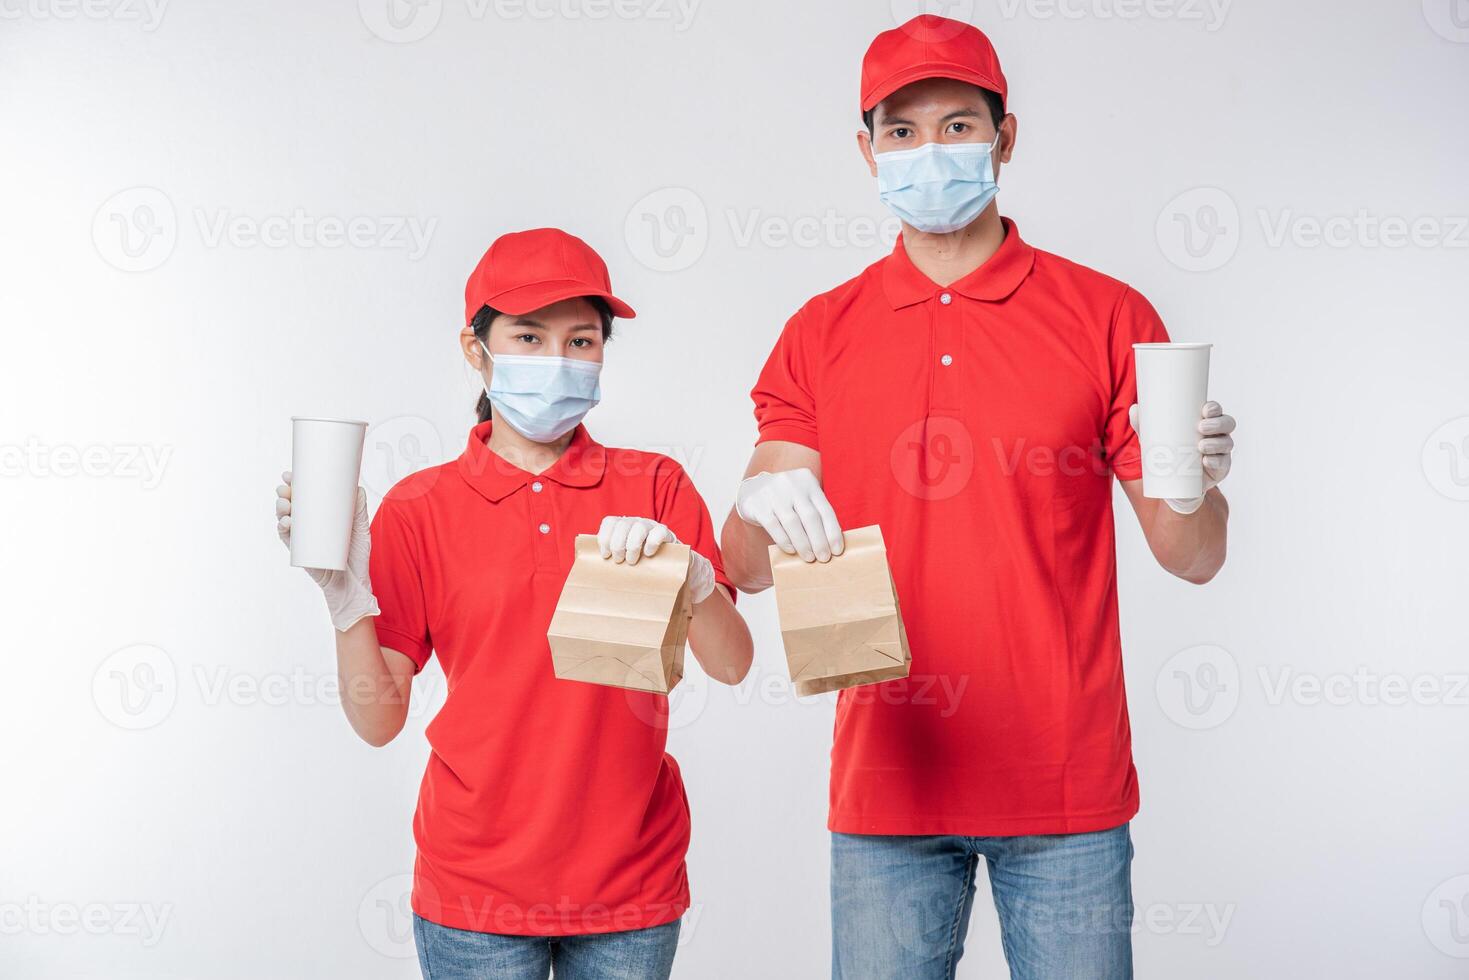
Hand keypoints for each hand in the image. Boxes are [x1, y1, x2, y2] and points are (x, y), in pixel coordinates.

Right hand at [276, 471, 380, 630]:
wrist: (354, 583)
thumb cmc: (357, 555)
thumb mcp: (361, 528)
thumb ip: (359, 508)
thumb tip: (357, 487)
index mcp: (320, 515)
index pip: (303, 496)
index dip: (295, 484)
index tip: (290, 474)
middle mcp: (308, 525)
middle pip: (291, 505)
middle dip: (284, 494)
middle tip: (285, 488)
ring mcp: (303, 538)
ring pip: (285, 519)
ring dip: (280, 509)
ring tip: (285, 504)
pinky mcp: (300, 552)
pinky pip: (286, 539)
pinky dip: (283, 529)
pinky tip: (286, 522)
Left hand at [597, 516, 716, 603]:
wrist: (670, 566)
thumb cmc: (641, 564)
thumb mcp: (623, 559)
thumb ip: (610, 559)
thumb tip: (588, 570)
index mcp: (623, 526)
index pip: (609, 522)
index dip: (604, 538)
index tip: (605, 555)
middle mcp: (636, 522)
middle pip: (622, 524)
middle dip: (617, 545)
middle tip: (619, 561)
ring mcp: (652, 526)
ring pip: (639, 527)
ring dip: (632, 545)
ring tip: (632, 561)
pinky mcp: (666, 533)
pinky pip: (659, 532)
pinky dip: (652, 543)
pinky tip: (648, 554)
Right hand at [735, 468, 843, 561]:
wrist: (753, 489)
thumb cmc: (786, 499)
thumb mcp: (802, 498)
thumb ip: (815, 514)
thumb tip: (831, 544)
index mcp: (808, 482)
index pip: (825, 510)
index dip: (833, 532)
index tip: (837, 551)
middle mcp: (792, 484)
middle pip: (810, 517)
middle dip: (819, 541)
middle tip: (824, 558)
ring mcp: (773, 493)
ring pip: (792, 522)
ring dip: (803, 544)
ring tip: (809, 558)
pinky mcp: (757, 504)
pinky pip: (773, 525)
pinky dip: (784, 540)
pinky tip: (791, 550)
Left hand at [1128, 401, 1235, 514]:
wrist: (1175, 484)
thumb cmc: (1169, 453)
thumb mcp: (1156, 438)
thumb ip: (1145, 424)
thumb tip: (1134, 408)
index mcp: (1205, 422)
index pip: (1215, 411)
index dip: (1214, 408)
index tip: (1205, 409)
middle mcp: (1217, 435)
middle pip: (1227, 423)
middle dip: (1217, 423)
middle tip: (1201, 427)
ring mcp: (1221, 452)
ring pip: (1227, 443)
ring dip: (1216, 443)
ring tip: (1201, 446)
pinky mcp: (1220, 469)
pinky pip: (1223, 464)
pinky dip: (1216, 461)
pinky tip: (1206, 461)